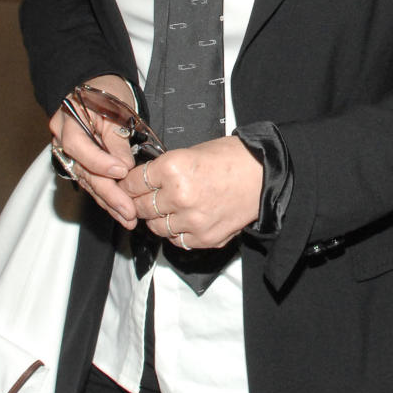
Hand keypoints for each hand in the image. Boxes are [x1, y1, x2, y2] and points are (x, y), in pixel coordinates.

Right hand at [48, 72, 138, 227]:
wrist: (95, 85)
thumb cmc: (105, 92)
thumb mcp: (115, 109)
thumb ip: (116, 140)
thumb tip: (124, 168)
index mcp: (68, 122)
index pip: (78, 146)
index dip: (99, 162)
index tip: (121, 171)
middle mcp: (63, 140)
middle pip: (83, 171)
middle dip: (108, 193)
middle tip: (128, 210)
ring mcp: (70, 154)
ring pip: (88, 182)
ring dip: (108, 202)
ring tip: (128, 218)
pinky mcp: (80, 162)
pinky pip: (91, 181)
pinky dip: (106, 196)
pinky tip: (120, 211)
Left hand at [123, 138, 262, 249]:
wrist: (265, 175)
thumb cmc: (231, 159)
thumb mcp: (190, 152)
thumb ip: (164, 169)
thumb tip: (141, 182)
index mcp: (173, 168)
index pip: (133, 183)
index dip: (128, 184)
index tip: (128, 185)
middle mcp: (179, 196)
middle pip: (140, 207)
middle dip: (138, 202)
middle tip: (142, 198)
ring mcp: (192, 220)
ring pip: (155, 227)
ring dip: (157, 219)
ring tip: (166, 209)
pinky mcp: (204, 237)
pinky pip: (176, 240)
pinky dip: (175, 232)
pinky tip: (183, 220)